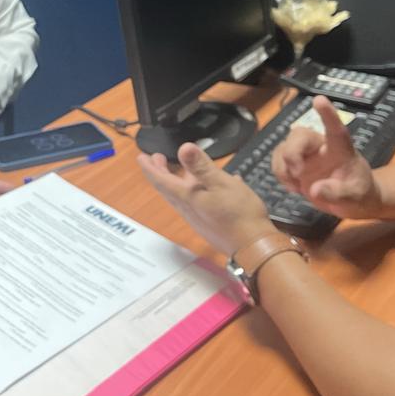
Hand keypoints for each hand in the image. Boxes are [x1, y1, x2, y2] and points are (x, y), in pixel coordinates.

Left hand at [138, 142, 276, 257]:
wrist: (253, 247)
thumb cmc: (239, 215)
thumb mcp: (221, 184)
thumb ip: (202, 166)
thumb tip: (184, 148)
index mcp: (187, 198)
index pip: (161, 181)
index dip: (150, 167)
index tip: (141, 157)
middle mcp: (188, 209)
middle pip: (168, 189)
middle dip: (160, 173)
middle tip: (156, 159)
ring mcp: (198, 218)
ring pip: (181, 197)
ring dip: (177, 181)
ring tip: (180, 170)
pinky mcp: (209, 223)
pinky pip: (197, 203)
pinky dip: (197, 191)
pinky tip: (212, 186)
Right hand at [271, 95, 381, 218]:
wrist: (352, 201)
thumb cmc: (359, 193)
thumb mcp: (356, 196)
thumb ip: (338, 193)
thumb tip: (314, 190)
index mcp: (340, 149)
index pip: (335, 128)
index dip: (327, 114)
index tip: (319, 99)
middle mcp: (321, 146)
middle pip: (299, 136)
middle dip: (292, 152)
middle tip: (297, 173)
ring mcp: (306, 155)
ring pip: (284, 147)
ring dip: (283, 166)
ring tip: (296, 185)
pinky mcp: (295, 164)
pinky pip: (278, 161)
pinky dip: (280, 173)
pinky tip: (294, 187)